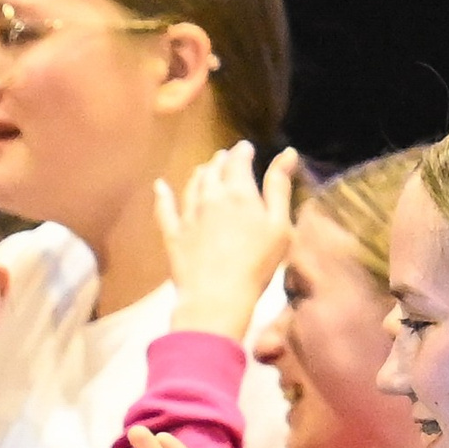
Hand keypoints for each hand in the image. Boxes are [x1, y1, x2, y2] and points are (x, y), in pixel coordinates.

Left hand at [157, 143, 299, 341]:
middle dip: (221, 161)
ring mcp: (189, 216)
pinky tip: (160, 187)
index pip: (238, 161)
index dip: (242, 151)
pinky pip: (165, 210)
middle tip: (224, 158)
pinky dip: (162, 196)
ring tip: (204, 170)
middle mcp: (211, 198)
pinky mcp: (174, 236)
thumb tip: (288, 152)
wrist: (216, 299)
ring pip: (192, 186)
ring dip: (200, 175)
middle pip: (214, 170)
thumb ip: (279, 187)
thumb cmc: (256, 265)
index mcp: (239, 192)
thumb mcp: (279, 225)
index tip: (246, 148)